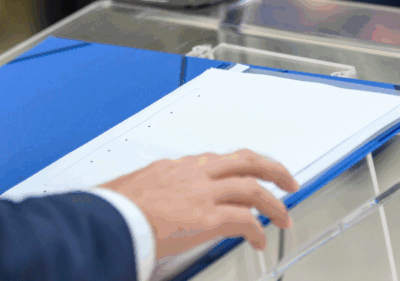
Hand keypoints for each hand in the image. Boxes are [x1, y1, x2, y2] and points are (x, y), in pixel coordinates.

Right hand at [100, 149, 298, 258]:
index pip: (224, 159)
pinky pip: (245, 221)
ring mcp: (204, 194)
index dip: (246, 167)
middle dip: (274, 170)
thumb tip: (168, 200)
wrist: (111, 217)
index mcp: (183, 165)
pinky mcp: (207, 218)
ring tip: (284, 217)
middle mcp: (198, 173)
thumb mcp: (145, 184)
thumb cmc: (118, 205)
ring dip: (274, 204)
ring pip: (253, 189)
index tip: (254, 174)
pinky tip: (259, 240)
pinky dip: (257, 230)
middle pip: (248, 161)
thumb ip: (165, 188)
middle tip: (288, 182)